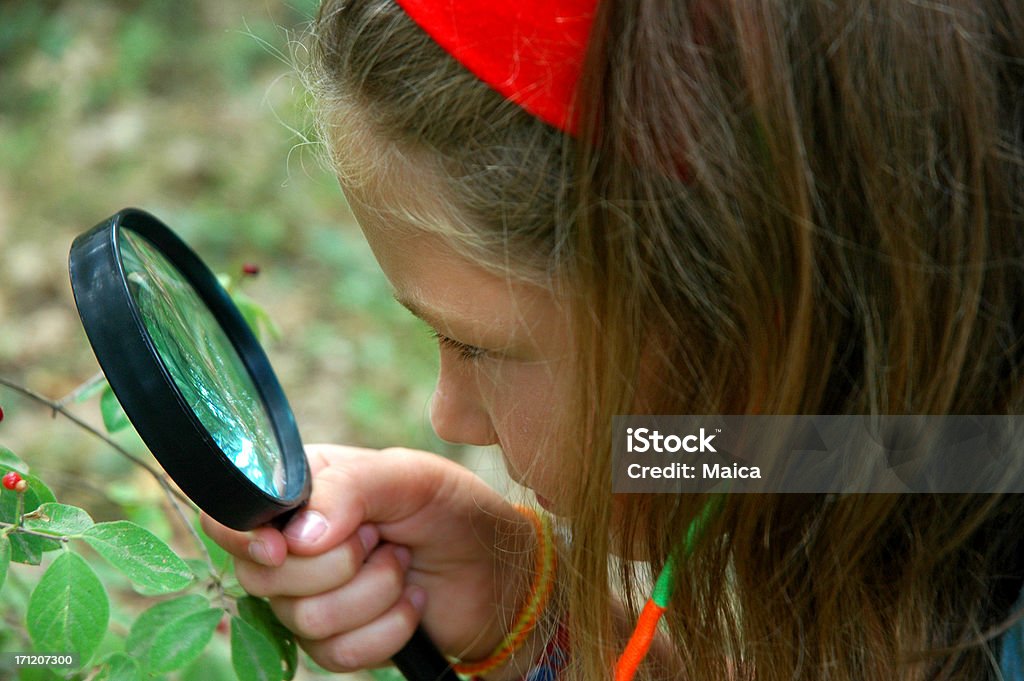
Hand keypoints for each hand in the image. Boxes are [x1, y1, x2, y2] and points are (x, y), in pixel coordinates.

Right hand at [200, 444, 533, 672]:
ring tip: (402, 564)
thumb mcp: (410, 477)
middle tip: (381, 538)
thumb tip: (299, 536)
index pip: (231, 514)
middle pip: (262, 576)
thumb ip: (350, 488)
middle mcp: (293, 545)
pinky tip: (410, 601)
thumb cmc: (451, 510)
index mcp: (300, 491)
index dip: (245, 536)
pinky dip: (388, 628)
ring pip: (304, 619)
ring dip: (373, 593)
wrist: (495, 570)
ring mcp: (310, 598)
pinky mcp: (335, 642)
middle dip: (337, 563)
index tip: (284, 547)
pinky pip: (337, 654)